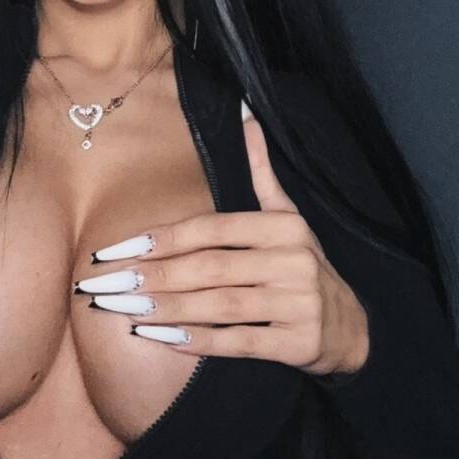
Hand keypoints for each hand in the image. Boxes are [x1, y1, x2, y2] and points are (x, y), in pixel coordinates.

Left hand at [73, 102, 369, 376]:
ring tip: (126, 313)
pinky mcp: (298, 343)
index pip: (212, 229)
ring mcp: (298, 303)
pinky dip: (199, 342)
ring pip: (221, 306)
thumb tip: (246, 115)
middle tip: (108, 287)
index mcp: (283, 227)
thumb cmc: (302, 267)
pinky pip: (240, 343)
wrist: (351, 327)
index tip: (118, 250)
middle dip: (154, 277)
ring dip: (169, 310)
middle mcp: (293, 261)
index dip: (163, 239)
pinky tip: (162, 339)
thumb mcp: (288, 217)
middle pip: (210, 268)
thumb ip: (262, 173)